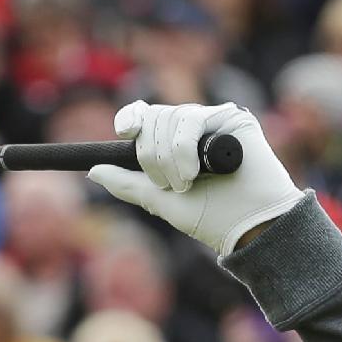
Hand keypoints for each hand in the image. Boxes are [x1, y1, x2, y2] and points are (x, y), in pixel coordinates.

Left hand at [89, 101, 304, 256]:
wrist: (247, 226)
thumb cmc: (210, 217)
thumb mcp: (159, 200)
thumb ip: (127, 184)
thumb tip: (93, 170)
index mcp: (174, 142)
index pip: (145, 115)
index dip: (131, 118)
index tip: (125, 132)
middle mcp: (192, 128)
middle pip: (153, 118)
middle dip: (151, 157)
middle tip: (169, 184)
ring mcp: (213, 122)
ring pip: (169, 118)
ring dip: (169, 159)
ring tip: (187, 183)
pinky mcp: (232, 119)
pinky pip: (191, 119)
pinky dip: (185, 149)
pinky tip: (197, 171)